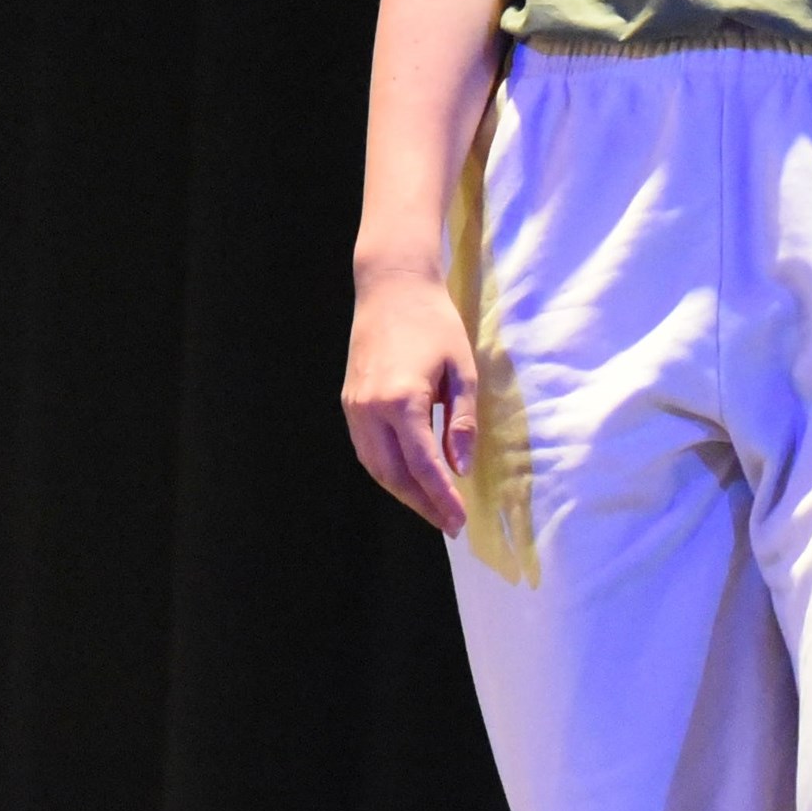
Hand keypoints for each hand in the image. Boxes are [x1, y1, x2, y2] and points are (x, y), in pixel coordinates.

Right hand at [342, 267, 477, 535]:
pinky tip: (409, 479)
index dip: (441, 497)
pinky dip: (387, 471)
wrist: (392, 287)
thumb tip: (459, 468)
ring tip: (432, 507)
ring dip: (403, 492)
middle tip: (449, 523)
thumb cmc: (435, 323)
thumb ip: (461, 422)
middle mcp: (370, 409)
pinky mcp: (350, 402)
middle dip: (422, 503)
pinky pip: (366, 450)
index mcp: (402, 401)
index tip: (459, 520)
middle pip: (394, 474)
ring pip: (376, 467)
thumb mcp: (461, 370)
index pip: (423, 465)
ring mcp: (355, 407)